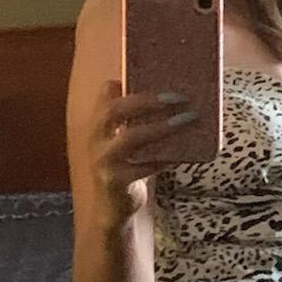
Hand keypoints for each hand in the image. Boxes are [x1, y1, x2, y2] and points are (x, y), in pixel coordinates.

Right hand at [86, 81, 191, 220]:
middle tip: (177, 97)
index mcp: (98, 125)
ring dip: (160, 127)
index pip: (106, 94)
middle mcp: (96, 140)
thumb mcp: (124, 140)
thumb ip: (134, 119)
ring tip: (185, 120)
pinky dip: (164, 159)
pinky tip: (181, 154)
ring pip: (130, 138)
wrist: (112, 209)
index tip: (154, 72)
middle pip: (114, 111)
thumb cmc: (125, 168)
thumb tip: (169, 95)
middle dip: (147, 100)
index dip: (127, 81)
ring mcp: (104, 162)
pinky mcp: (116, 182)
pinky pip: (144, 167)